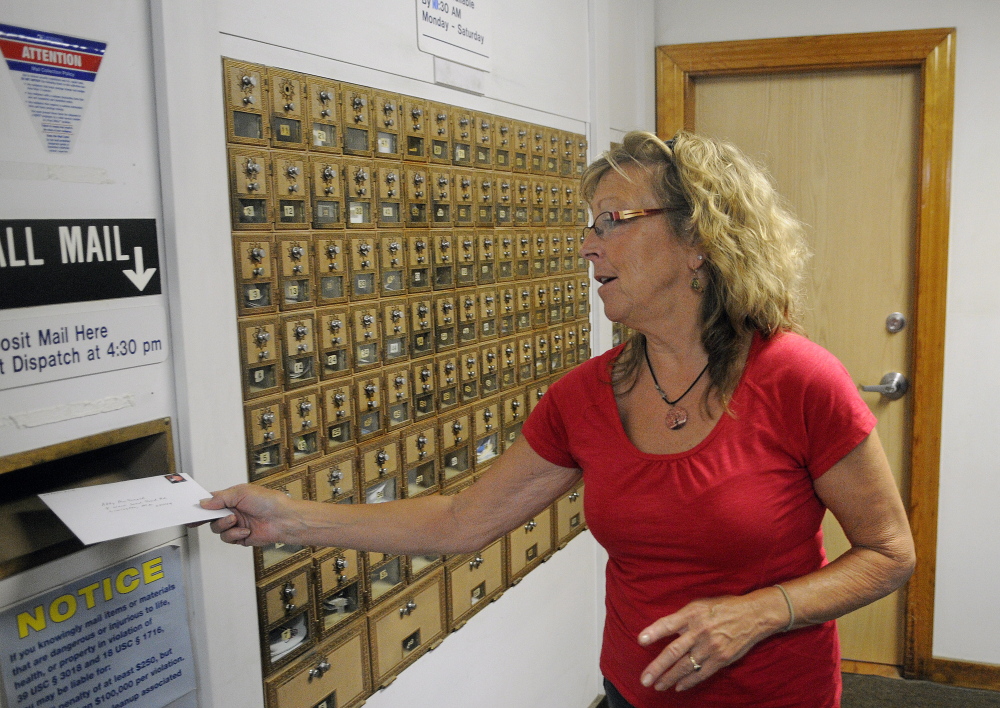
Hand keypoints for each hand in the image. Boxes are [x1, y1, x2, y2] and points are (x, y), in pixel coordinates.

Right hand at [199, 484, 299, 546]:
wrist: (282, 519)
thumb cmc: (268, 501)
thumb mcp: (241, 493)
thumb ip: (220, 498)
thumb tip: (204, 503)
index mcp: (232, 498)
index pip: (211, 501)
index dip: (200, 506)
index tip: (189, 510)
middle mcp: (232, 511)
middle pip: (210, 517)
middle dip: (207, 518)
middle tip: (200, 519)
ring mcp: (236, 524)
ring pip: (217, 529)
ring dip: (224, 525)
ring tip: (235, 520)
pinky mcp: (240, 537)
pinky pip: (228, 538)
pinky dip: (235, 535)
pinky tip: (245, 530)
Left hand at [637, 590, 783, 692]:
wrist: (752, 616)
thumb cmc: (722, 607)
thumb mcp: (699, 604)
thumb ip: (682, 617)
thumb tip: (662, 630)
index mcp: (691, 614)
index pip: (668, 623)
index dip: (653, 632)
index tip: (640, 641)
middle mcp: (699, 631)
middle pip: (673, 651)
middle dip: (657, 667)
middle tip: (644, 680)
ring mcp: (710, 647)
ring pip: (685, 666)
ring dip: (669, 678)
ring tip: (657, 686)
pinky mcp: (721, 659)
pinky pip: (701, 673)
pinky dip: (688, 682)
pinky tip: (678, 687)